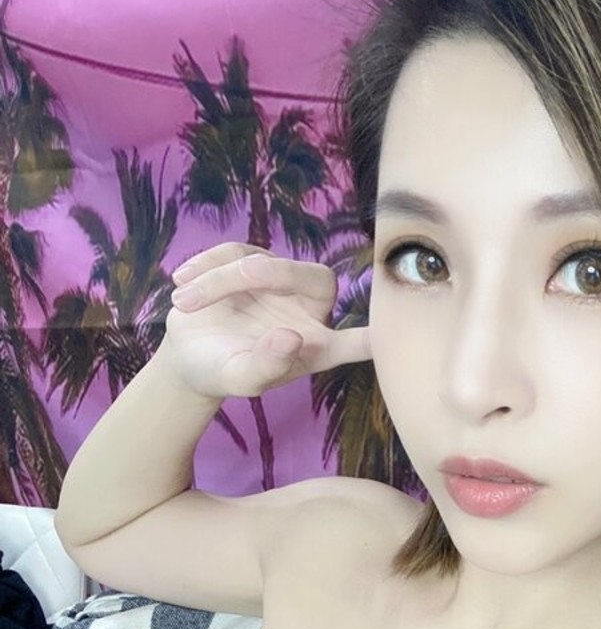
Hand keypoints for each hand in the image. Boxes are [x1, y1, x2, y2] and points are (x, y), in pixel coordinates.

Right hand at [163, 242, 372, 398]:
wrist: (189, 357)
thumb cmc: (223, 374)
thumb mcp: (240, 379)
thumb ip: (267, 365)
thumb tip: (291, 337)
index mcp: (316, 348)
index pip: (356, 341)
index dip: (372, 337)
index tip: (389, 335)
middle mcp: (308, 312)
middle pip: (316, 279)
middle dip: (276, 272)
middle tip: (232, 278)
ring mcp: (283, 285)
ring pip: (266, 262)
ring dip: (222, 277)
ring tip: (187, 302)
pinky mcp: (253, 263)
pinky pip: (238, 250)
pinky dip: (208, 264)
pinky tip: (183, 282)